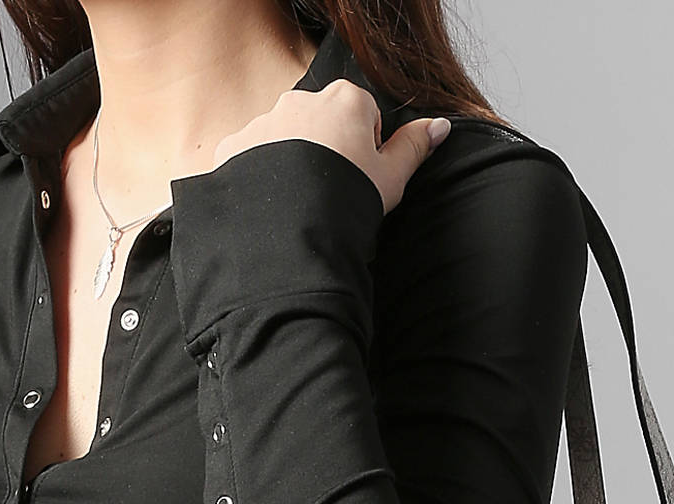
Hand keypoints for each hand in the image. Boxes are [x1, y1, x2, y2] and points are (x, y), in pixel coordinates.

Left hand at [206, 77, 451, 216]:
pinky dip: (258, 178)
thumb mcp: (391, 178)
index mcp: (345, 99)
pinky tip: (273, 206)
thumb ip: (414, 147)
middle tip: (331, 194)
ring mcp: (264, 121)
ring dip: (291, 165)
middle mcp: (301, 99)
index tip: (360, 178)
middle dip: (326, 152)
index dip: (366, 150)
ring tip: (301, 204)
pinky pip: (249, 158)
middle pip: (321, 123)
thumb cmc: (347, 203)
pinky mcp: (234, 147)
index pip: (363, 114)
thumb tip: (440, 126)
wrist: (294, 234)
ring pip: (284, 140)